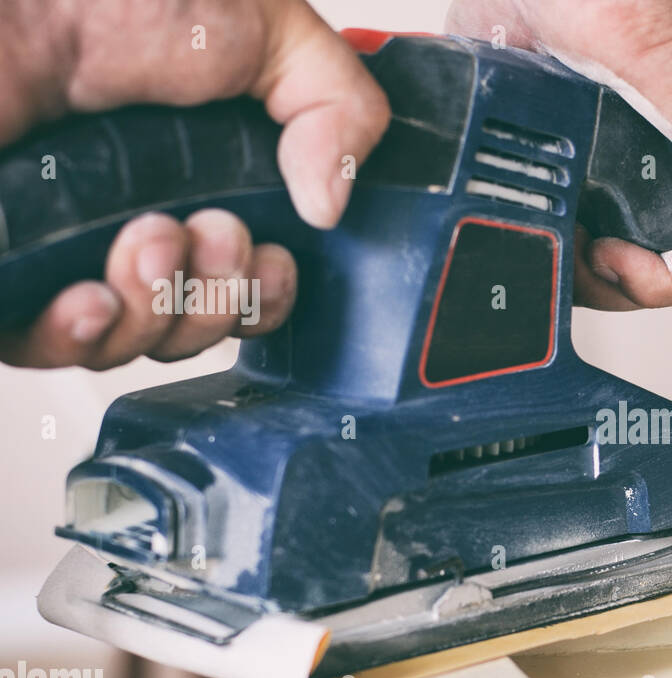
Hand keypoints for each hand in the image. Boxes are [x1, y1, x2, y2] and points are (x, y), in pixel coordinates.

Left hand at [0, 0, 389, 368]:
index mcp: (197, 173)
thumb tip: (334, 203)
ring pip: (134, 343)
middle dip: (219, 300)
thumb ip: (337, 103)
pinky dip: (86, 335)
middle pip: (198, 325)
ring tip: (149, 238)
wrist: (16, 3)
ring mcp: (66, 244)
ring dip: (161, 309)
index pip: (246, 284)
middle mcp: (134, 213)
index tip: (269, 260)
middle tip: (211, 236)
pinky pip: (49, 349)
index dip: (266, 295)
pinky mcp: (9, 268)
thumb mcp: (269, 23)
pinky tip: (94, 293)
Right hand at [447, 0, 671, 309]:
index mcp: (644, 133)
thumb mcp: (508, 87)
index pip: (627, 224)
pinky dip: (660, 282)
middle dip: (594, 280)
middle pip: (655, 256)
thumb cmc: (566, 0)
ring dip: (621, 289)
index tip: (537, 252)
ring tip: (575, 263)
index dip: (576, 255)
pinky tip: (610, 259)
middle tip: (551, 265)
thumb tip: (474, 183)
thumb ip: (504, 137)